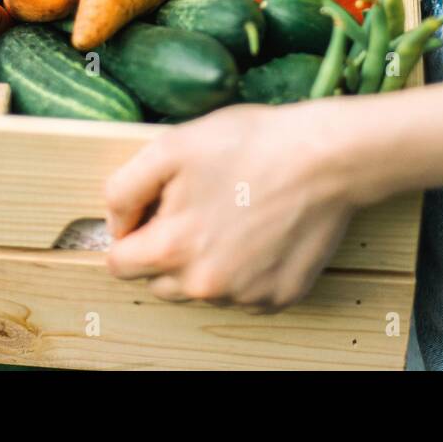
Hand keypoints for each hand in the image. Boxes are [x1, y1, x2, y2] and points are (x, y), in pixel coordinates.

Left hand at [104, 102, 354, 309]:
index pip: (119, 265)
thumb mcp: (170, 146)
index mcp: (172, 250)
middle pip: (160, 283)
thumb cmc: (251, 144)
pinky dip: (247, 270)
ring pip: (203, 290)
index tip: (156, 210)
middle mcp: (206, 286)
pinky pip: (245, 293)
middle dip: (168, 251)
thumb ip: (124, 190)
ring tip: (235, 215)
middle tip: (199, 208)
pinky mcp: (279, 297)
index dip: (131, 233)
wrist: (326, 156)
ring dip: (208, 262)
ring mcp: (246, 297)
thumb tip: (116, 226)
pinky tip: (262, 232)